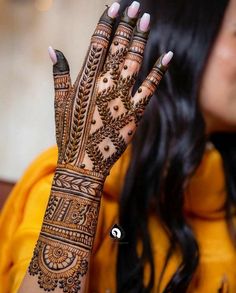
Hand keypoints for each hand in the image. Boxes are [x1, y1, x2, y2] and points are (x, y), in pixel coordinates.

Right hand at [21, 3, 172, 292]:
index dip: (106, 24)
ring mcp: (121, 99)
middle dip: (126, 25)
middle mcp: (103, 85)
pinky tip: (168, 54)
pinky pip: (150, 89)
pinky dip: (159, 71)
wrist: (83, 165)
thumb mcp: (59, 104)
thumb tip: (53, 49)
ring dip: (141, 39)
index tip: (113, 7)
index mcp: (84, 81)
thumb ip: (58, 76)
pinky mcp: (135, 114)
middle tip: (135, 5)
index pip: (97, 45)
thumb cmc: (69, 135)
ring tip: (147, 18)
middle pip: (117, 49)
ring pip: (133, 62)